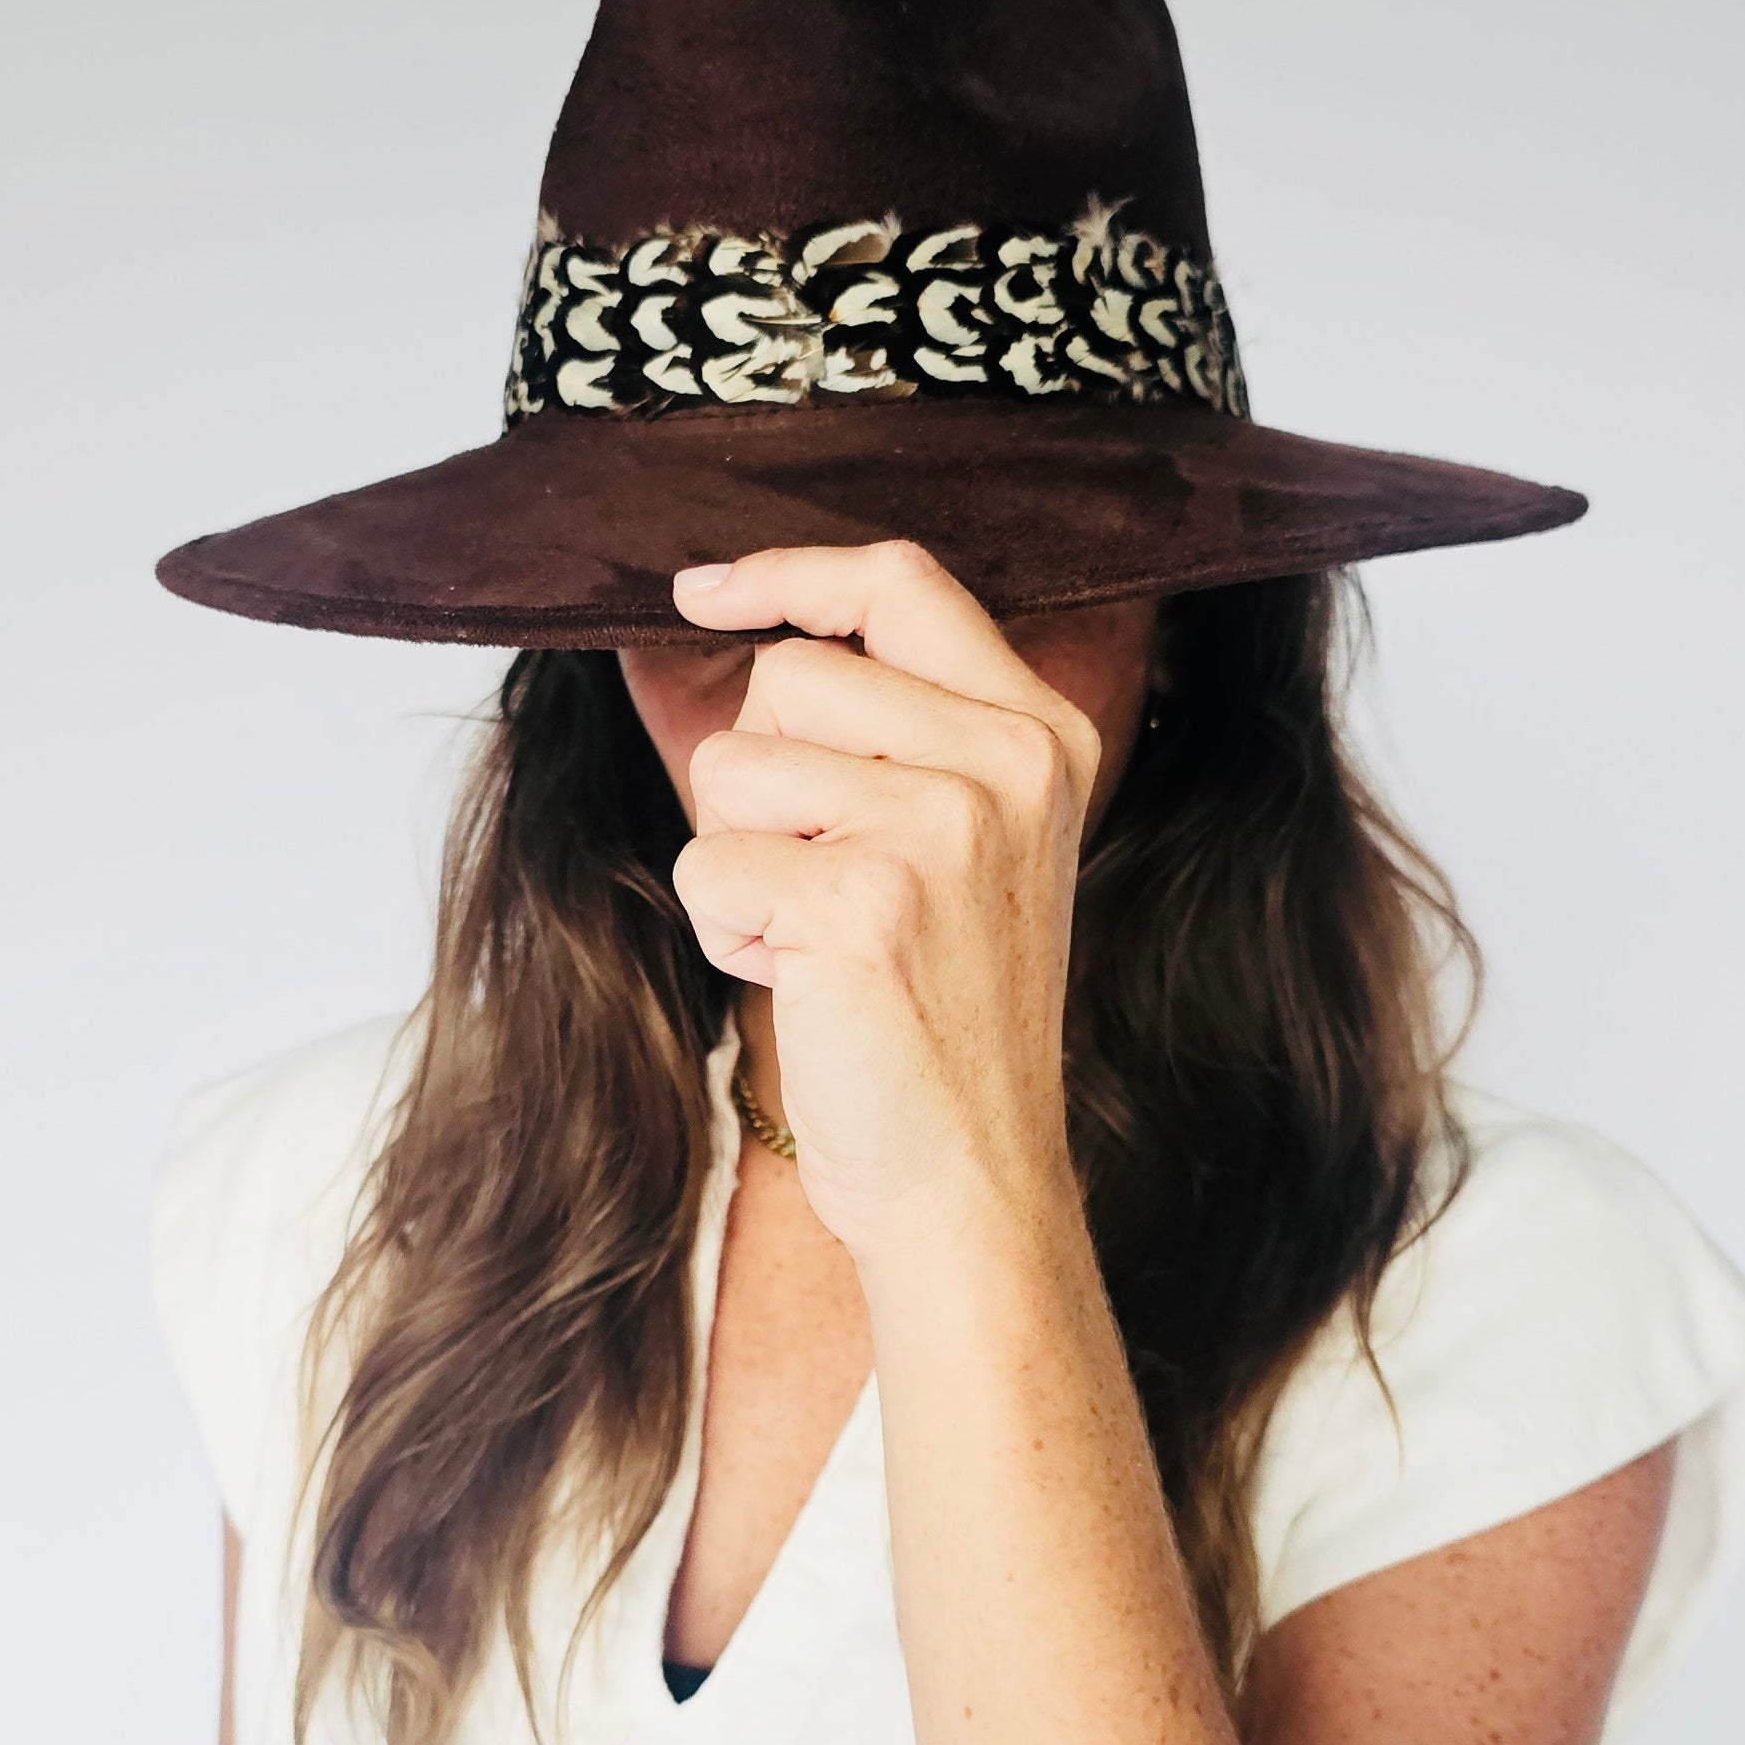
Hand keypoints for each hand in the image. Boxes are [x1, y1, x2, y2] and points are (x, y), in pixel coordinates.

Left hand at [669, 540, 1102, 1262]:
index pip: (901, 583)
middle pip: (789, 675)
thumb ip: (907, 730)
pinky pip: (708, 860)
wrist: (971, 1172)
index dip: (788, 572)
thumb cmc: (943, 1012)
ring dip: (737, 856)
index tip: (702, 592)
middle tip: (822, 877)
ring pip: (733, 765)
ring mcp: (943, 827)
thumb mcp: (968, 844)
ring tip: (815, 934)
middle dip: (758, 777)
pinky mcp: (862, 899)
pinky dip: (723, 928)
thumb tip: (759, 625)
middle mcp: (1008, 763)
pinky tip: (799, 980)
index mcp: (1042, 735)